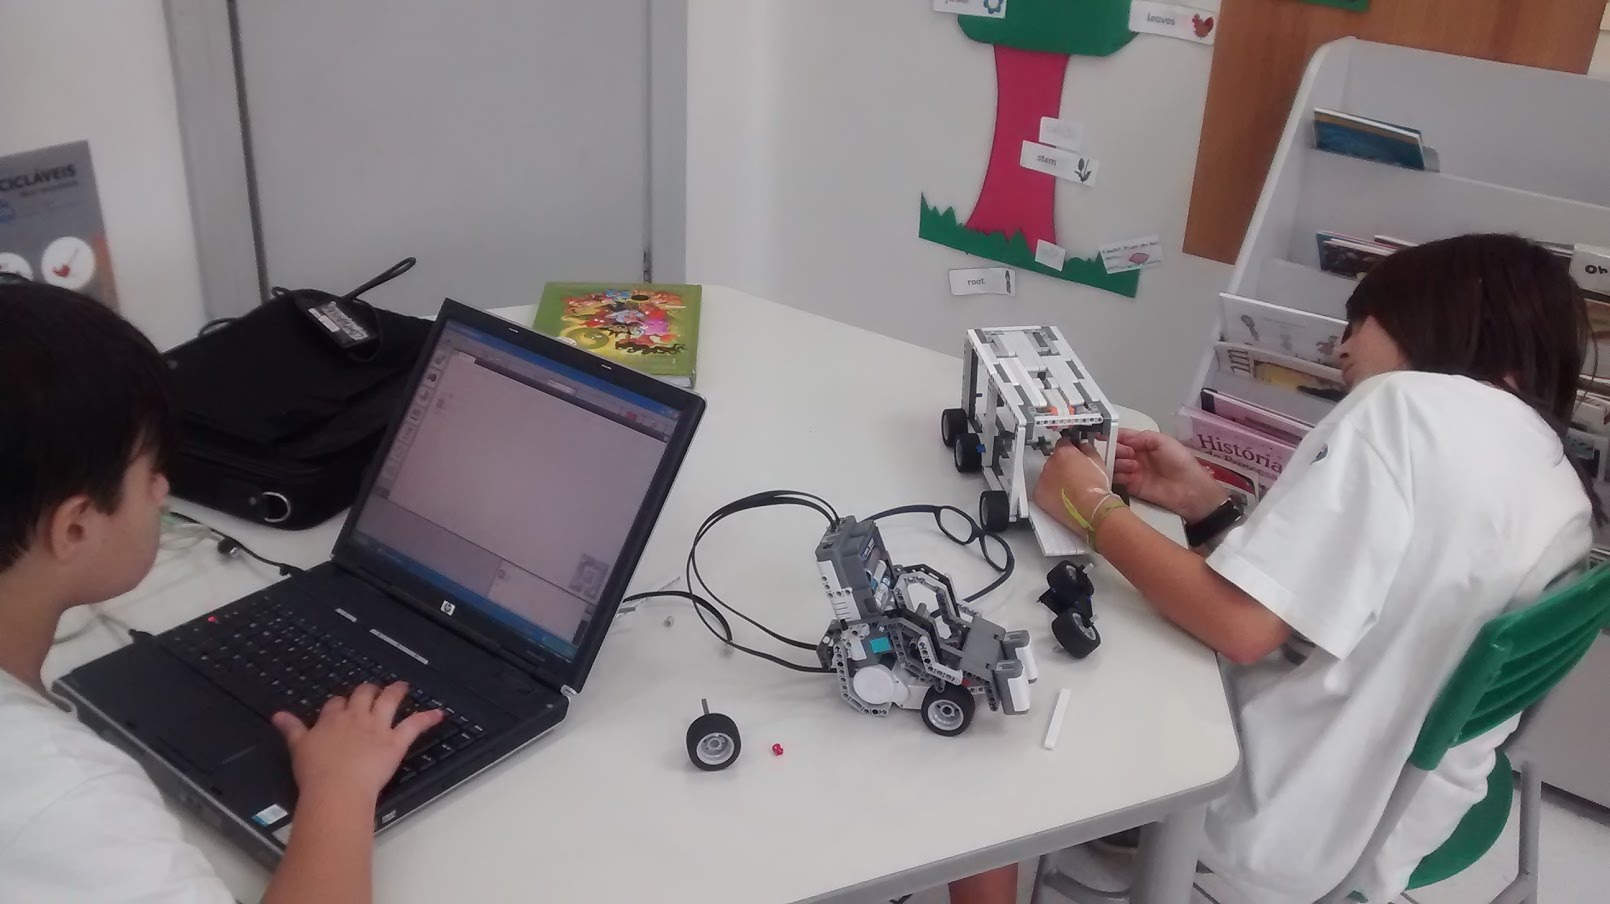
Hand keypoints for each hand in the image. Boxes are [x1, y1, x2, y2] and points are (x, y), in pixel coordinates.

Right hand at [271, 682, 442, 803]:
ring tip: (402, 686)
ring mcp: (377, 728)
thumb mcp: (297, 748)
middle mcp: (356, 718)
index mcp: (332, 720)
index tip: (341, 705)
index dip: (340, 704)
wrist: (336, 788)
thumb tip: (277, 716)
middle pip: (363, 695)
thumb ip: (290, 729)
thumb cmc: (315, 773)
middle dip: (369, 690)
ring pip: (389, 702)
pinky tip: (439, 714)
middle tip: (373, 689)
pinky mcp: (395, 741)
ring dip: (396, 692)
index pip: (336, 704)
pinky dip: (427, 719)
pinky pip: (414, 725)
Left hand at [1032, 440, 1117, 536]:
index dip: (1070, 447)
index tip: (1073, 451)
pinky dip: (1050, 493)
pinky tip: (1062, 497)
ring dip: (1055, 479)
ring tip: (1070, 489)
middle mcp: (1050, 464)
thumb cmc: (1095, 488)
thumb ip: (1088, 449)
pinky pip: (1042, 490)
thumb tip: (1084, 446)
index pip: (1063, 443)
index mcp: (1064, 453)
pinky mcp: (1039, 495)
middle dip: (1063, 465)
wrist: (1091, 509)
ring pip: (1048, 475)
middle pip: (1054, 460)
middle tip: (1075, 475)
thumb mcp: (1098, 461)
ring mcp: (1043, 479)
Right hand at [1111, 428, 1225, 521]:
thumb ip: (1142, 437)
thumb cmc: (1179, 461)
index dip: (1110, 435)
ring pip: (1114, 465)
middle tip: (1127, 454)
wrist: (1190, 489)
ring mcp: (1132, 472)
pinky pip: (1117, 480)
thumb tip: (1121, 438)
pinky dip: (1115, 477)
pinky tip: (1123, 475)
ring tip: (1131, 466)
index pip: (1122, 437)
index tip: (1099, 434)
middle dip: (1116, 450)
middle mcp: (1135, 457)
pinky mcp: (1131, 487)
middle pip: (1115, 450)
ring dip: (1117, 463)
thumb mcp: (1163, 442)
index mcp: (1143, 444)